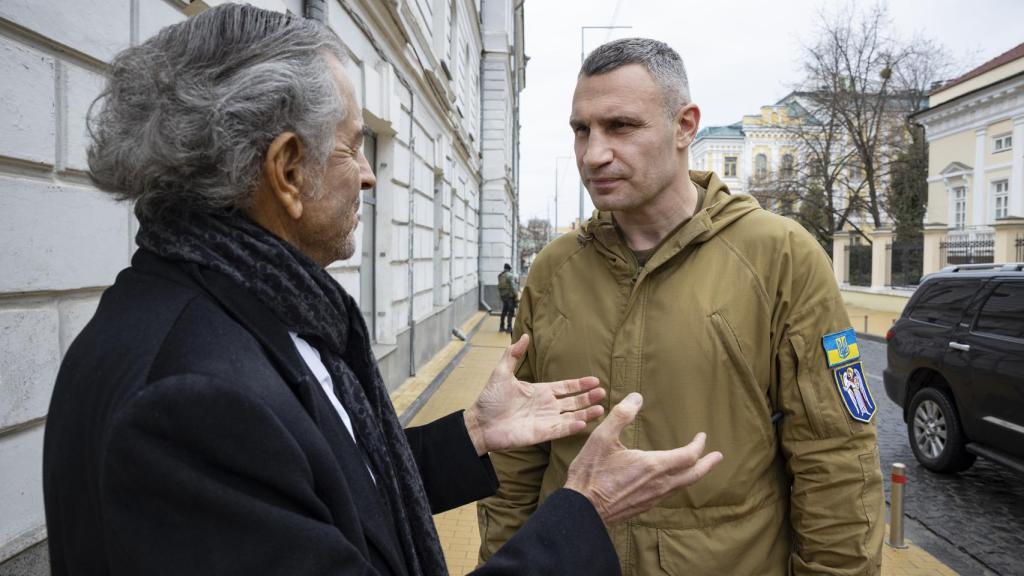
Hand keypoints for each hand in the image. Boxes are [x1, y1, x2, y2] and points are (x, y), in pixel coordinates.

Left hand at [464, 334, 604, 455]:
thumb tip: (524, 336)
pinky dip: (572, 427)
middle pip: (573, 401)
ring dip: (586, 412)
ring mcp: (545, 420)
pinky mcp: (541, 434)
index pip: (566, 387)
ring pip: (571, 416)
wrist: (479, 423)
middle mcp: (546, 406)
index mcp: (540, 391)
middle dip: (588, 397)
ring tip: (601, 408)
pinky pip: (560, 430)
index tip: (595, 380)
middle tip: (603, 393)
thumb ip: (513, 354)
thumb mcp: (502, 373)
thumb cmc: (489, 399)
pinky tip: (584, 422)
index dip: (580, 384)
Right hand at [564, 393, 722, 525]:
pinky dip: (679, 484)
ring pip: (683, 486)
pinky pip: (670, 494)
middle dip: (707, 465)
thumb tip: (637, 397)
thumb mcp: (602, 438)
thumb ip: (621, 415)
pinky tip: (673, 482)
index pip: (688, 456)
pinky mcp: (645, 506)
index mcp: (653, 466)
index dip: (698, 446)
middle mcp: (659, 484)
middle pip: (693, 475)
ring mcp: (653, 498)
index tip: (702, 436)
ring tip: (699, 468)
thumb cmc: (591, 473)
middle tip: (718, 457)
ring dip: (695, 475)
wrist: (582, 509)